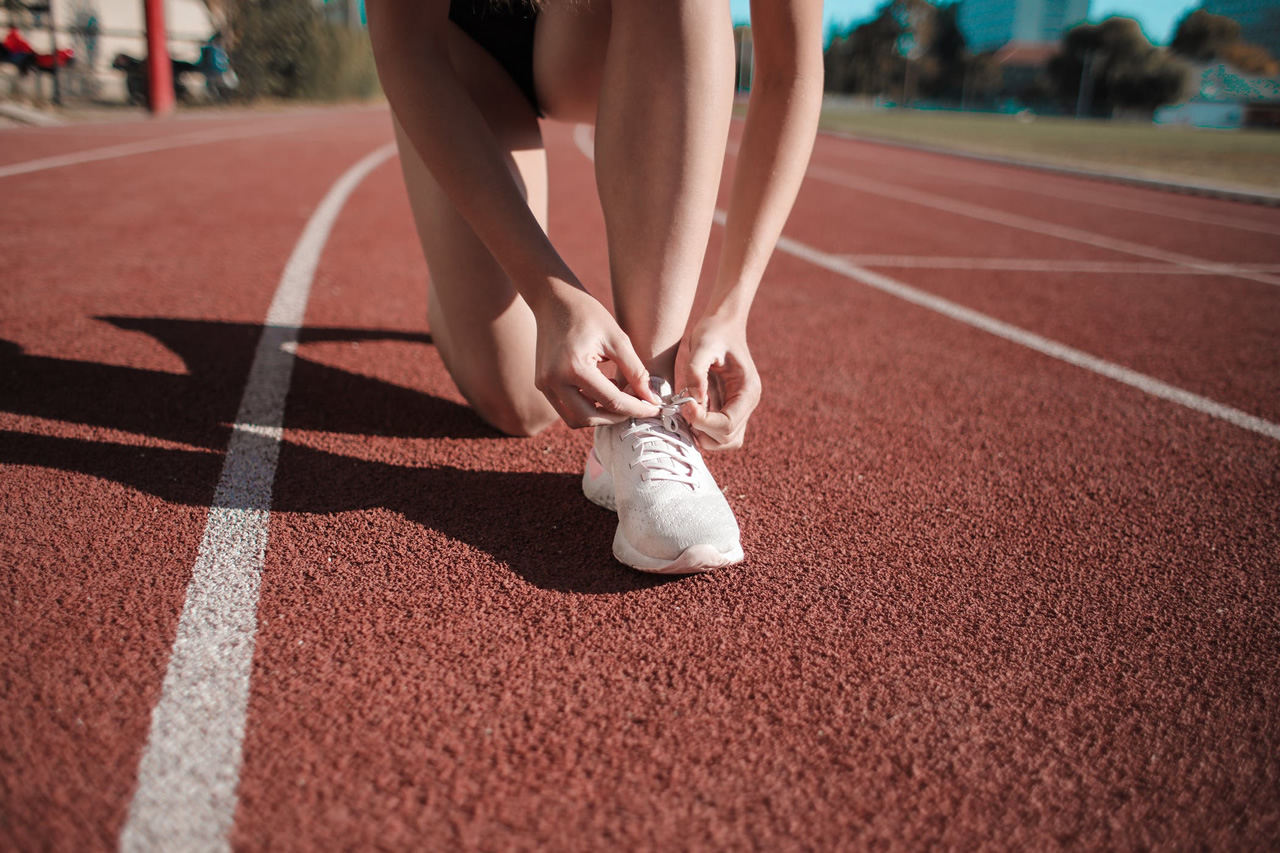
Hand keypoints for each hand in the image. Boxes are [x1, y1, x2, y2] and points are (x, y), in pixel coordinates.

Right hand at [533, 284, 660, 427]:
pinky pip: (566, 408)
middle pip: (590, 417)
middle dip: (617, 417)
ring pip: (575, 419)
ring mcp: (544, 385)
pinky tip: (603, 392)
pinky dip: (586, 407)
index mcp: (574, 367)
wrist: (555, 300)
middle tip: (638, 406)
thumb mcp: (618, 339)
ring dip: (600, 416)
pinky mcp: (542, 385)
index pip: (612, 401)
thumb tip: (652, 399)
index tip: (655, 409)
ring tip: (619, 398)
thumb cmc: (588, 314)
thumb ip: (636, 372)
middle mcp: (554, 380)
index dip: (637, 408)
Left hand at [677, 314, 760, 450]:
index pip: (728, 424)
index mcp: (747, 390)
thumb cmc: (714, 332)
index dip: (704, 422)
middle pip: (728, 438)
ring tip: (686, 412)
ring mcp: (739, 408)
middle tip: (684, 409)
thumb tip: (693, 399)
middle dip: (702, 430)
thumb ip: (696, 371)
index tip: (685, 406)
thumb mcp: (702, 345)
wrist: (722, 324)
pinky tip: (688, 411)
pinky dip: (701, 429)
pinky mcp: (727, 408)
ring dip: (702, 434)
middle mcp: (746, 404)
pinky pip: (717, 432)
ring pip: (724, 440)